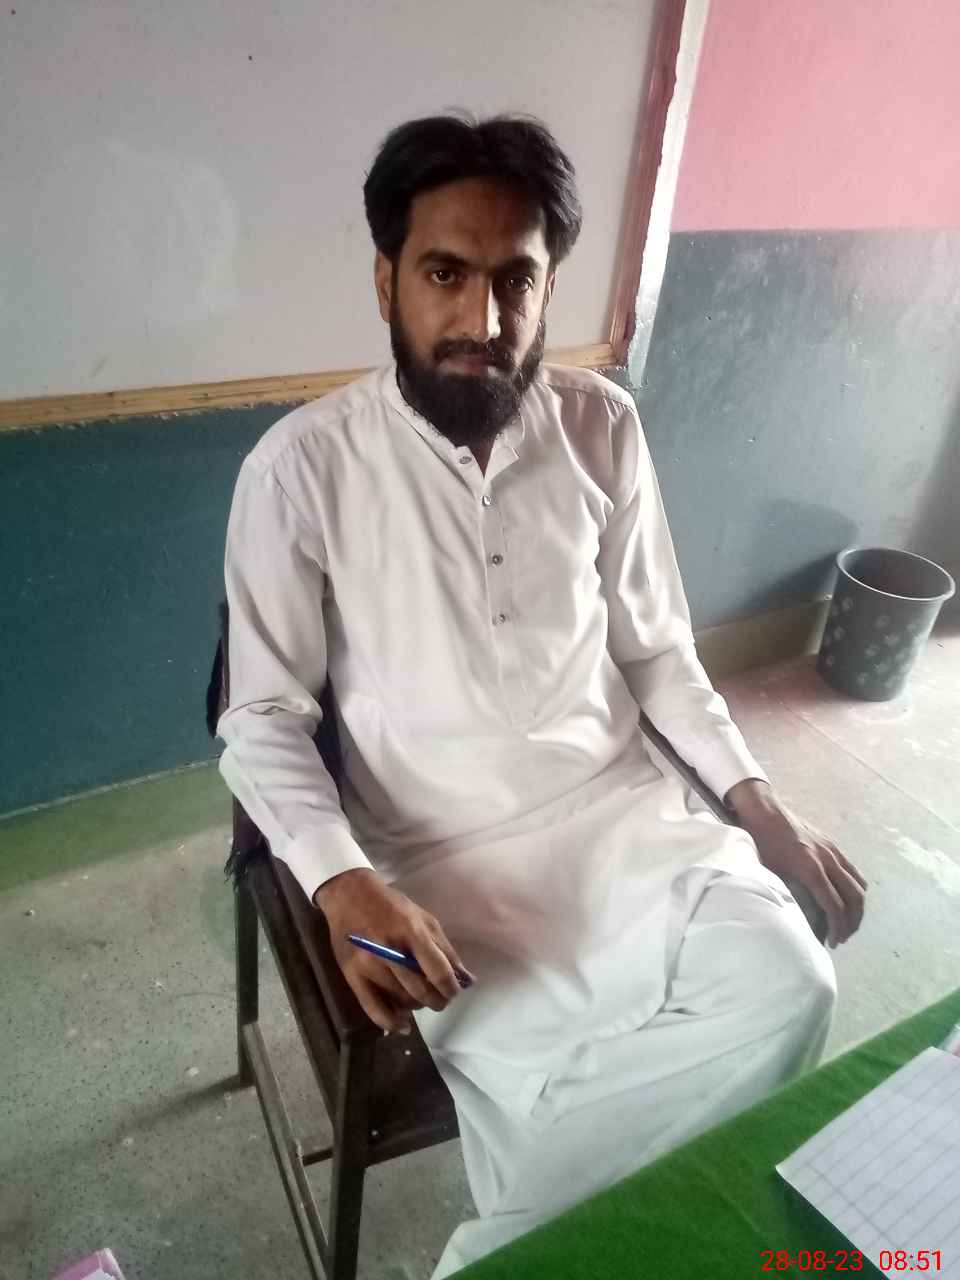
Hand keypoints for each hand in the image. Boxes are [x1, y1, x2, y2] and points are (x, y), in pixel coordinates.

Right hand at [314, 868, 475, 1033]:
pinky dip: (391, 1023)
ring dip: (417, 1006)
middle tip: (441, 999)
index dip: (450, 987)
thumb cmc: (392, 906)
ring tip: (421, 1000)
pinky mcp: (352, 976)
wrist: (349, 896)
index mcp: (411, 931)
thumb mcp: (424, 919)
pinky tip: (404, 1025)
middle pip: (420, 990)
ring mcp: (368, 965)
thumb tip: (467, 980)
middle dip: (437, 1000)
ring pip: (400, 1000)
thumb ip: (445, 950)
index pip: (437, 971)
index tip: (454, 991)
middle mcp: (388, 950)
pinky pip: (374, 1009)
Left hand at [725, 780, 866, 947]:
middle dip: (852, 921)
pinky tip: (846, 897)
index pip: (834, 906)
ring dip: (857, 906)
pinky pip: (852, 870)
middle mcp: (827, 860)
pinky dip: (854, 888)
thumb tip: (793, 919)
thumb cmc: (761, 842)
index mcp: (810, 869)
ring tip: (847, 921)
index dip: (838, 928)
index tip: (833, 942)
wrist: (764, 810)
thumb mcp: (768, 872)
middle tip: (843, 936)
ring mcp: (832, 850)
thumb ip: (784, 894)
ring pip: (858, 884)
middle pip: (854, 897)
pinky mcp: (832, 845)